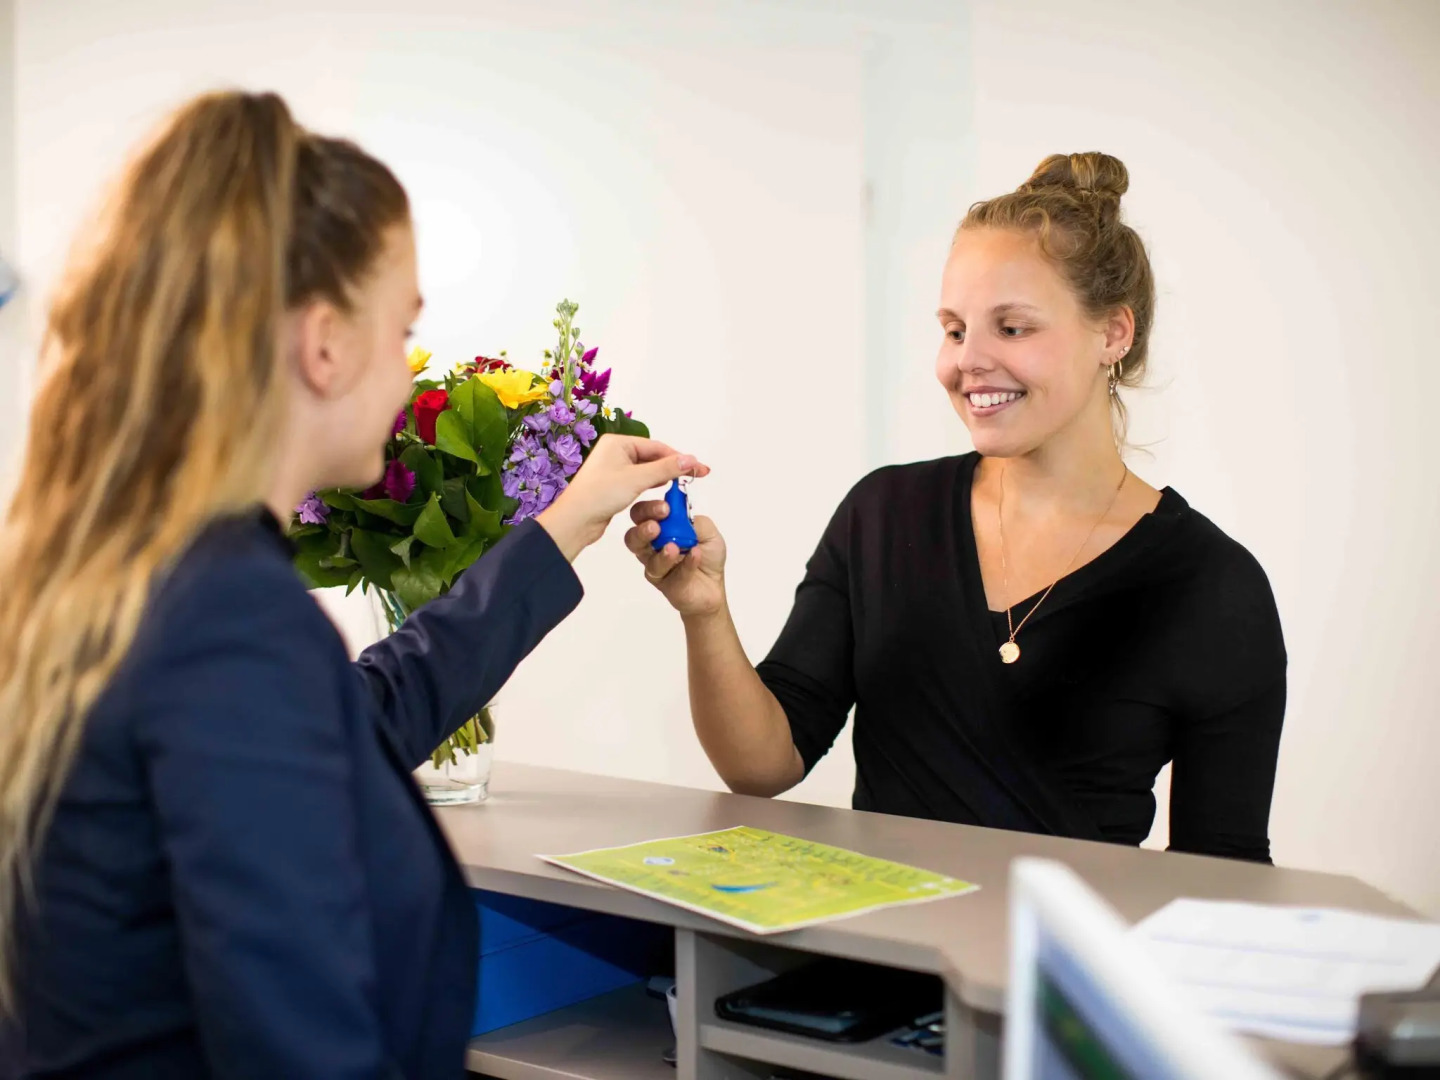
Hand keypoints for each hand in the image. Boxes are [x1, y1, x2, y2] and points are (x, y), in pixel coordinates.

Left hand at [538, 435, 707, 561]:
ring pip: (647, 470)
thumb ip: (665, 468)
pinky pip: (640, 481)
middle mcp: (616, 452)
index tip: (699, 468)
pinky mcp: (614, 486)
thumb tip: (690, 460)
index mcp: (618, 443)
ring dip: (664, 477)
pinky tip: (664, 490)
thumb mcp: (637, 479)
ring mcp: (614, 469)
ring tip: (684, 484)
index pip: (657, 447)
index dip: (680, 458)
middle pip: (653, 457)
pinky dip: (653, 485)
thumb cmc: (599, 495)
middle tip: (697, 476)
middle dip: (674, 467)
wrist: (575, 521)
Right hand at [624, 501, 727, 618]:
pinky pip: (667, 573)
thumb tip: (679, 512)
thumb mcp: (707, 531)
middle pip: (633, 536)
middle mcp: (652, 545)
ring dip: (659, 551)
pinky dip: (684, 564)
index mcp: (660, 528)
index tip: (665, 507)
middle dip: (642, 529)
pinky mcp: (662, 582)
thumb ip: (693, 521)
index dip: (649, 509)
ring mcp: (654, 565)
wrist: (714, 586)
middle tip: (656, 527)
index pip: (643, 514)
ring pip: (644, 557)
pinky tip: (695, 556)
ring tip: (673, 547)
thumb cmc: (707, 556)